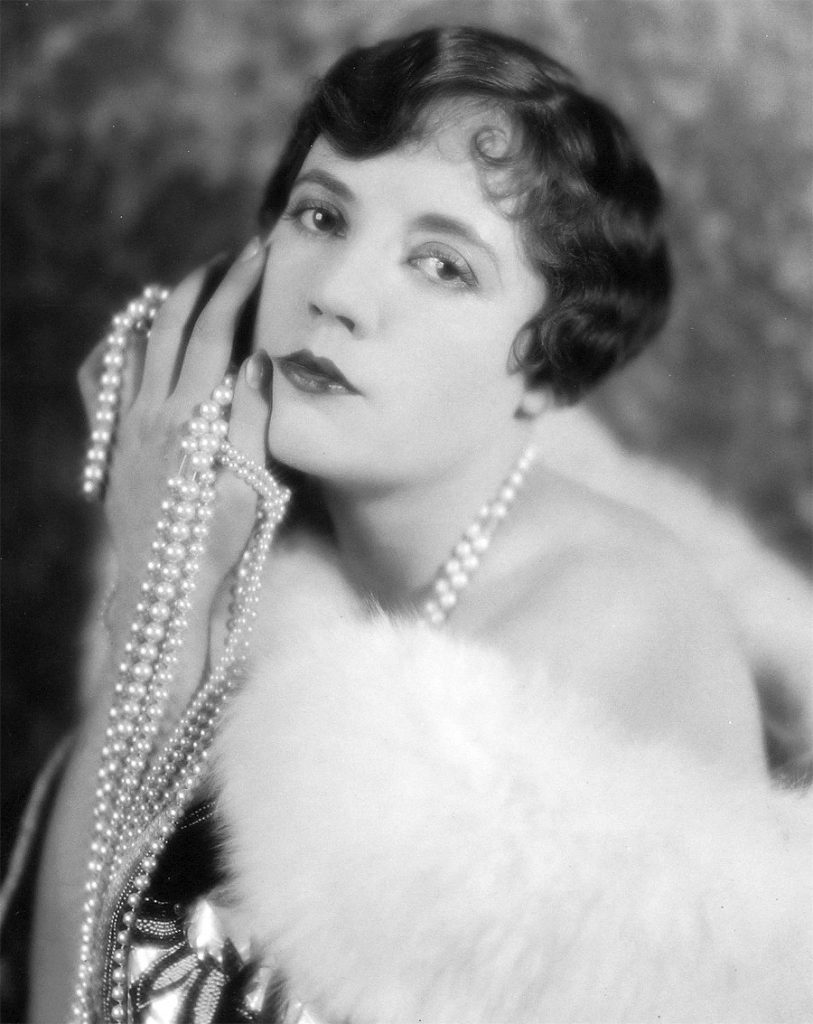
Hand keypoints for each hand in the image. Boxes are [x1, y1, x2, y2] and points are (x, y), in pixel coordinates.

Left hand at [78, 237, 273, 600]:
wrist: (164, 583)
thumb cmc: (217, 541)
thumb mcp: (250, 486)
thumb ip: (254, 419)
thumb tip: (260, 359)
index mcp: (192, 420)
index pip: (214, 334)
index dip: (237, 288)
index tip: (259, 253)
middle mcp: (152, 413)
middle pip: (171, 325)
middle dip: (203, 279)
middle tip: (233, 254)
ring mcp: (126, 425)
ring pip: (135, 342)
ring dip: (165, 303)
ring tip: (194, 282)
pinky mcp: (112, 441)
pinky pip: (101, 379)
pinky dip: (116, 345)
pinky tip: (132, 335)